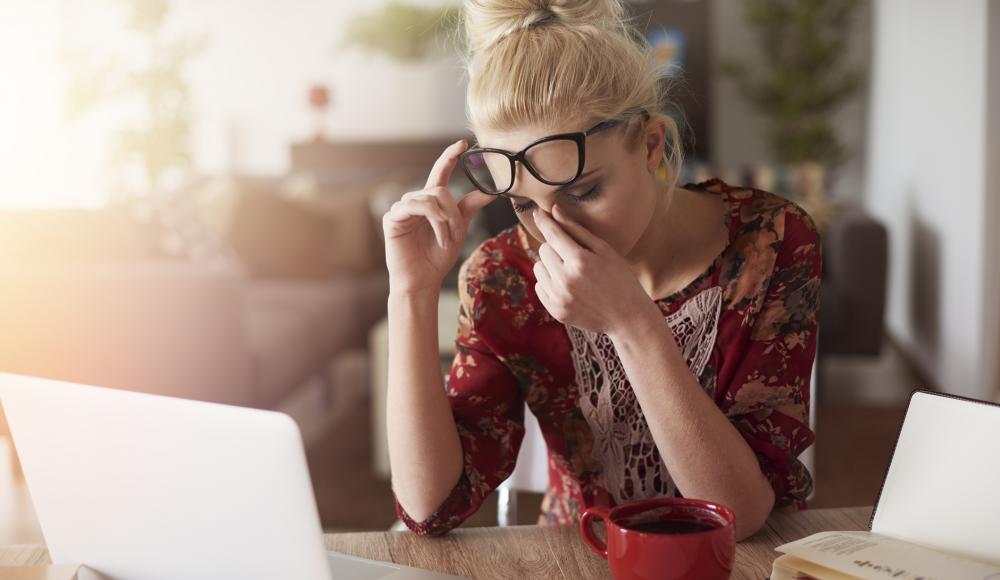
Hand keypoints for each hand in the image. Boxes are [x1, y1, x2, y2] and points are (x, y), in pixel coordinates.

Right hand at [382, 140, 495, 295]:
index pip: (441, 172)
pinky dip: (433, 221)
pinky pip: (416, 207)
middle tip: (457, 234)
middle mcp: (415, 201)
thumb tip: (489, 192)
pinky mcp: (392, 218)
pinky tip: (438, 237)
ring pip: (430, 198)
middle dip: (453, 212)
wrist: (423, 280)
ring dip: (445, 220)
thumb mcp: (458, 230)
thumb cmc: (437, 257)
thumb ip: (468, 209)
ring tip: (447, 239)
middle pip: (440, 190)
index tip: (463, 143)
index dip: (450, 156)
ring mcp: (402, 208)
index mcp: (431, 202)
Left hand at [532, 205, 655, 334]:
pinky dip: (549, 282)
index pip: (553, 234)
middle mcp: (566, 280)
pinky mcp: (556, 310)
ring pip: (538, 268)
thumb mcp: (604, 250)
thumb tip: (554, 211)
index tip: (538, 212)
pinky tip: (568, 286)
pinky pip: (539, 286)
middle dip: (555, 247)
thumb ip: (577, 230)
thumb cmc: (620, 278)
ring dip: (550, 265)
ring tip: (571, 271)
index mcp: (580, 261)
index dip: (544, 221)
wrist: (628, 317)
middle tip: (574, 254)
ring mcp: (559, 298)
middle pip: (543, 250)